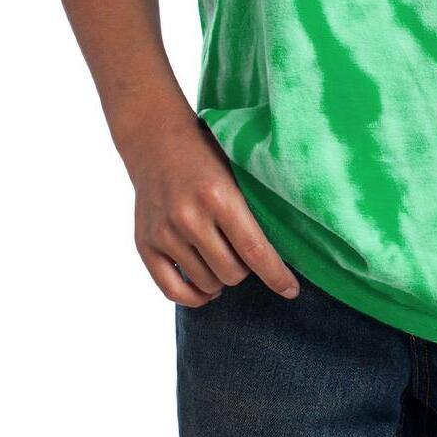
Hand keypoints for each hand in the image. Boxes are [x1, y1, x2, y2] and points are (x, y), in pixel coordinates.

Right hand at [121, 108, 301, 306]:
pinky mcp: (145, 244)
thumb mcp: (235, 170)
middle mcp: (189, 218)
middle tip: (244, 252)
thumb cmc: (205, 154)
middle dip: (245, 270)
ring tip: (223, 259)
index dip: (276, 276)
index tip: (291, 291)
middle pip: (232, 273)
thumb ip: (253, 206)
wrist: (155, 140)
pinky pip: (173, 291)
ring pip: (207, 284)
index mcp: (219, 196)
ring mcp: (164, 233)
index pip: (254, 251)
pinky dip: (194, 296)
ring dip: (221, 279)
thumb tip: (285, 248)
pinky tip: (205, 287)